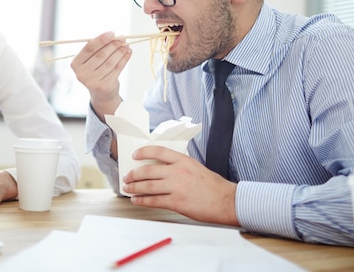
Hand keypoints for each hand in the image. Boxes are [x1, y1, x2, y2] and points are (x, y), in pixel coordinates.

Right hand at [70, 31, 131, 120]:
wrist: (100, 92)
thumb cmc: (96, 70)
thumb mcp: (92, 60)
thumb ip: (99, 48)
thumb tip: (115, 37)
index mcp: (75, 64)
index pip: (89, 48)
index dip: (101, 40)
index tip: (112, 33)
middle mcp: (82, 73)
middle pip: (100, 55)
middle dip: (113, 45)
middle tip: (122, 38)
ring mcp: (92, 81)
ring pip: (110, 62)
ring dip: (120, 52)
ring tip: (126, 45)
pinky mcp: (104, 86)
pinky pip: (116, 69)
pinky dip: (124, 60)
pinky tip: (128, 53)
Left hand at [122, 145, 239, 226]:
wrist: (226, 200)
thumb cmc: (213, 186)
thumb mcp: (196, 167)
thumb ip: (179, 166)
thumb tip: (161, 169)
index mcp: (183, 160)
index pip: (158, 151)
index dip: (144, 152)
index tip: (135, 155)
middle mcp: (178, 171)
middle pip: (148, 170)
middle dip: (134, 174)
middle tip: (127, 177)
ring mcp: (176, 187)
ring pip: (148, 185)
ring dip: (135, 187)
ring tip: (127, 189)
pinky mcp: (177, 202)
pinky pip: (154, 200)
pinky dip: (142, 200)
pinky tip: (136, 200)